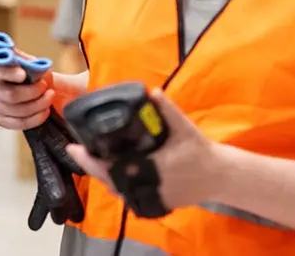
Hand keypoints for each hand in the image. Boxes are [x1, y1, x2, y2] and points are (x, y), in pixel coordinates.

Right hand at [0, 50, 54, 129]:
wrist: (36, 86)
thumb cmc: (32, 72)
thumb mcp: (32, 62)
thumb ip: (30, 63)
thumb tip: (35, 68)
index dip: (10, 74)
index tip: (23, 74)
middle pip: (10, 95)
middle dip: (32, 92)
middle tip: (45, 86)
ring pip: (17, 111)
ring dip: (38, 105)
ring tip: (50, 97)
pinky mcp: (2, 118)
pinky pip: (18, 123)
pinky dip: (35, 119)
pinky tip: (45, 111)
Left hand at [65, 88, 225, 210]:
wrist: (218, 176)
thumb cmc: (200, 151)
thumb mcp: (185, 128)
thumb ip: (168, 110)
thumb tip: (152, 91)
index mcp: (151, 168)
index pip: (113, 168)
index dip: (91, 161)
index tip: (76, 148)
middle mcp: (148, 186)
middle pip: (110, 181)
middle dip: (91, 167)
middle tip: (75, 151)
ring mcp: (151, 197)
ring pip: (118, 191)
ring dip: (102, 176)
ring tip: (87, 159)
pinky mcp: (156, 203)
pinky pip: (130, 197)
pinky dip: (117, 186)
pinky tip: (108, 174)